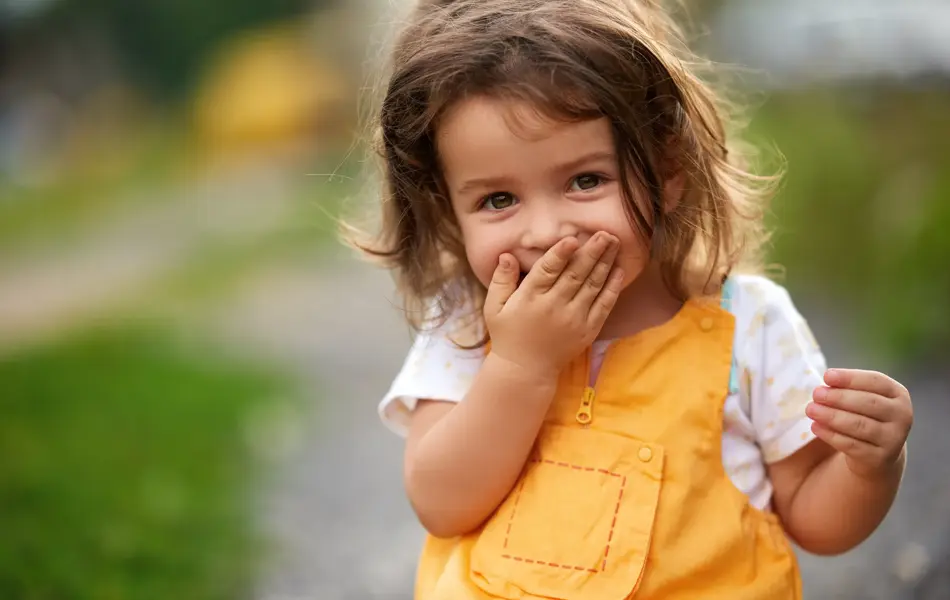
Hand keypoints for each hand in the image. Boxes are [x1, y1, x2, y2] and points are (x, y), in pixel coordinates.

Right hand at [483, 232, 623, 379]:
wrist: (525, 370)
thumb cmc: (508, 334)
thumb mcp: (494, 307)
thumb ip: (501, 280)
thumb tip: (507, 255)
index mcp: (530, 298)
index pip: (547, 270)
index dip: (560, 254)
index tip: (573, 238)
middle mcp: (554, 307)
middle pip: (576, 274)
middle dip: (592, 251)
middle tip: (606, 233)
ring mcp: (574, 319)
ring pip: (593, 285)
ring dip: (605, 263)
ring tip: (615, 243)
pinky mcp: (587, 330)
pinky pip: (604, 305)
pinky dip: (612, 287)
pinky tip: (619, 270)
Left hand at [806, 369, 912, 478]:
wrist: (876, 453)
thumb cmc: (864, 415)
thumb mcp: (861, 399)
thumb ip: (847, 389)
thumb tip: (824, 385)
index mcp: (898, 394)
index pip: (876, 381)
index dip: (850, 378)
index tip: (827, 376)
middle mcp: (902, 416)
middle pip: (869, 403)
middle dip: (839, 397)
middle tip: (816, 394)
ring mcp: (894, 438)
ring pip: (860, 425)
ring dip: (832, 416)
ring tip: (810, 410)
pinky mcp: (880, 458)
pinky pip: (852, 445)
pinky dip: (831, 435)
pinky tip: (815, 426)